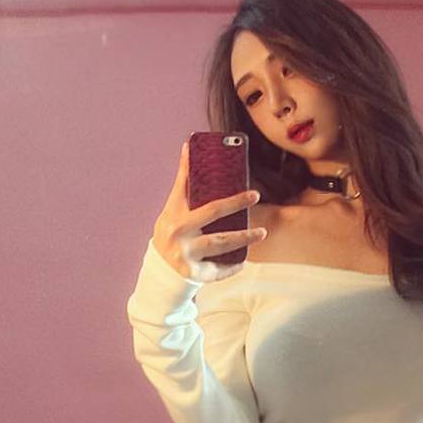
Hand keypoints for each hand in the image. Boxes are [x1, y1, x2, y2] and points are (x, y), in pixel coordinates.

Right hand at [151, 142, 266, 282]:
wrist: (160, 272)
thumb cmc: (173, 235)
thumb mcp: (172, 214)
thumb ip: (184, 189)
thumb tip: (190, 148)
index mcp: (172, 214)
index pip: (183, 186)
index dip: (191, 168)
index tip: (215, 154)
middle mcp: (177, 232)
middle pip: (211, 212)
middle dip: (235, 202)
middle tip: (255, 195)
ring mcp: (185, 253)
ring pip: (221, 242)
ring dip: (244, 237)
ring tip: (262, 232)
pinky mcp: (195, 273)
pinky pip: (219, 268)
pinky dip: (232, 266)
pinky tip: (242, 262)